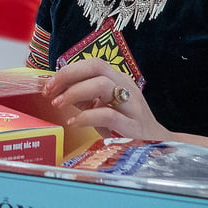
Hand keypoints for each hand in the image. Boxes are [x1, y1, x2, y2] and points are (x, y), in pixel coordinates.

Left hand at [41, 58, 170, 140]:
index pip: (92, 64)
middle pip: (97, 66)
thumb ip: (83, 97)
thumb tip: (57, 90)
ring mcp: (132, 106)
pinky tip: (73, 122)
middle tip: (50, 91)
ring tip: (59, 104)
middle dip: (68, 75)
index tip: (49, 85)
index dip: (68, 71)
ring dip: (74, 93)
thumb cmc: (125, 124)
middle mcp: (126, 87)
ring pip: (102, 85)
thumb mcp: (103, 106)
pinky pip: (108, 115)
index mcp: (119, 79)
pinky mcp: (134, 127)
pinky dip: (86, 117)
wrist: (158, 143)